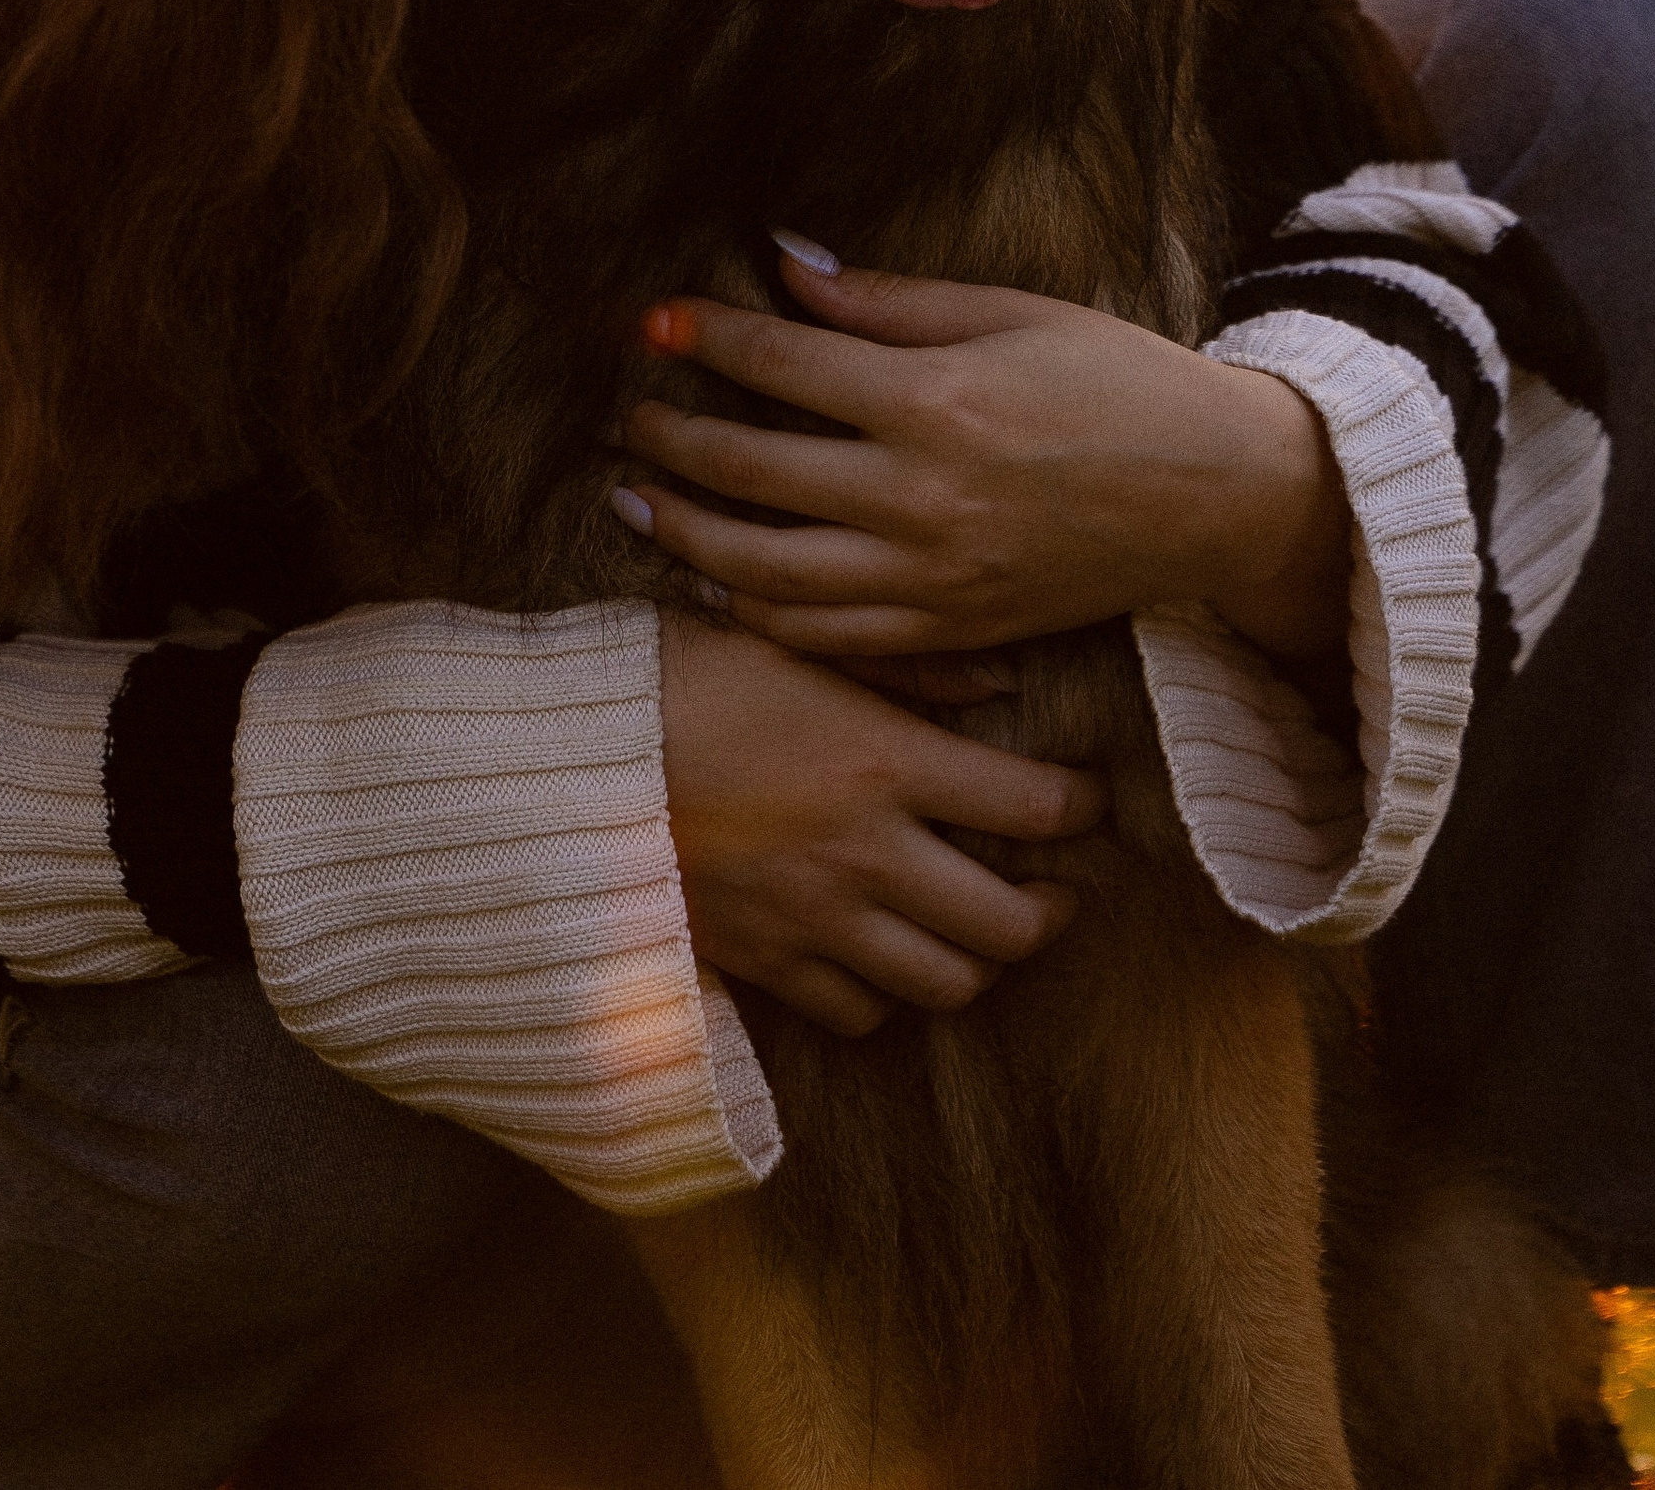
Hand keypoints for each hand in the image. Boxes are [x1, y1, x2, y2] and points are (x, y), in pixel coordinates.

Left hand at [620, 252, 1350, 664]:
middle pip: (752, 474)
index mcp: (937, 402)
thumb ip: (888, 303)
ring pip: (769, 573)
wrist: (1216, 493)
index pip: (784, 365)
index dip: (706, 338)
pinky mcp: (951, 631)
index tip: (652, 322)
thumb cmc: (1117, 381)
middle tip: (627, 417)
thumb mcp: (1010, 313)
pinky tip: (719, 581)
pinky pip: (828, 638)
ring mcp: (933, 578)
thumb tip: (786, 270)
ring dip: (688, 537)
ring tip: (638, 503)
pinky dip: (759, 613)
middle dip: (672, 440)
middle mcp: (923, 498)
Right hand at [656, 613, 1100, 1037]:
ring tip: (979, 929)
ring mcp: (817, 920)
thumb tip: (1000, 680)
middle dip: (1051, 909)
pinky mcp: (766, 963)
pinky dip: (886, 993)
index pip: (1032, 805)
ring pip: (948, 983)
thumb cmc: (679, 675)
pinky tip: (882, 954)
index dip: (1084, 806)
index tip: (1089, 798)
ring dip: (979, 961)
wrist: (564, 759)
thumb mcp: (792, 641)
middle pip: (1011, 925)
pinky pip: (860, 1012)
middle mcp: (866, 853)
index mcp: (883, 761)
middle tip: (1053, 887)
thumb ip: (905, 666)